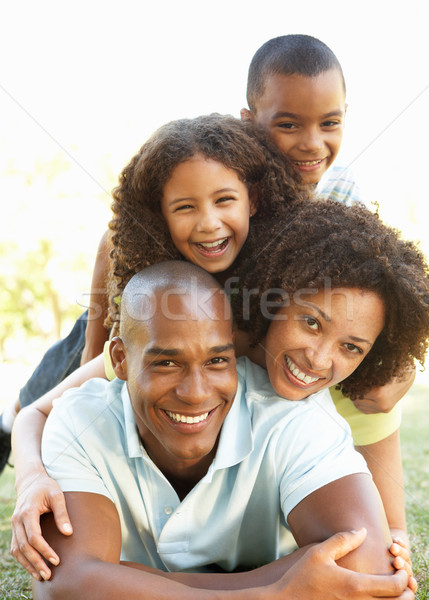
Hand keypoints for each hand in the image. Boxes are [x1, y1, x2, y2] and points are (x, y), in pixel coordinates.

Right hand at [11, 473, 72, 580]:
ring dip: (28, 565)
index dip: (45, 550)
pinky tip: (33, 567)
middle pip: (24, 547)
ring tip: (41, 576)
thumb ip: (62, 513)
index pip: (34, 537)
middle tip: (48, 575)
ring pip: (17, 550)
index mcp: (27, 512)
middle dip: (36, 562)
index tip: (56, 560)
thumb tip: (68, 532)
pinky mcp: (15, 529)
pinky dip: (23, 559)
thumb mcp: (57, 495)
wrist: (31, 481)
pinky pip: (16, 548)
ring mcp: (14, 526)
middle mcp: (17, 520)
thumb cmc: (46, 487)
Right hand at [273, 529, 413, 598]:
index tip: (398, 567)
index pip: (394, 587)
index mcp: (355, 586)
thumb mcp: (320, 553)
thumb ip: (343, 540)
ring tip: (389, 589)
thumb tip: (363, 531)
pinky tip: (373, 595)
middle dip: (406, 592)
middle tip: (400, 579)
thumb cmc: (301, 577)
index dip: (403, 577)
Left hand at [353, 367, 415, 413]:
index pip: (356, 392)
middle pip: (356, 400)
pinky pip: (366, 410)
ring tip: (357, 389)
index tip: (348, 382)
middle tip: (351, 385)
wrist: (408, 376)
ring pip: (359, 406)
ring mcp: (384, 409)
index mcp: (378, 393)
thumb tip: (347, 378)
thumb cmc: (390, 368)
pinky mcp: (385, 410)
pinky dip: (362, 404)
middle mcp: (381, 404)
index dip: (350, 386)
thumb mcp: (376, 370)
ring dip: (357, 398)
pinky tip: (363, 396)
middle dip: (353, 392)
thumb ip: (363, 376)